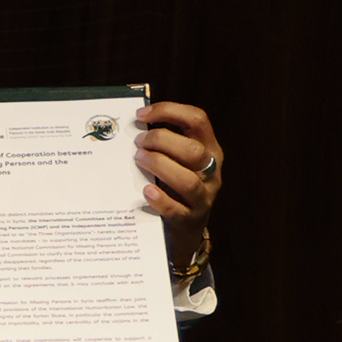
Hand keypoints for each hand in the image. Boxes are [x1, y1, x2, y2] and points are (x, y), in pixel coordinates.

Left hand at [135, 100, 221, 273]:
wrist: (184, 230)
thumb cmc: (173, 187)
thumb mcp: (175, 162)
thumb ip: (162, 144)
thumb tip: (130, 124)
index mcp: (208, 150)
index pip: (198, 120)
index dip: (170, 111)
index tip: (141, 115)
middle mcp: (211, 171)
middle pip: (194, 150)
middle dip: (162, 141)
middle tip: (138, 143)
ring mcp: (204, 197)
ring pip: (189, 180)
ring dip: (160, 166)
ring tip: (138, 160)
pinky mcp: (191, 220)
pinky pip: (178, 210)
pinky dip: (161, 200)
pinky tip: (146, 191)